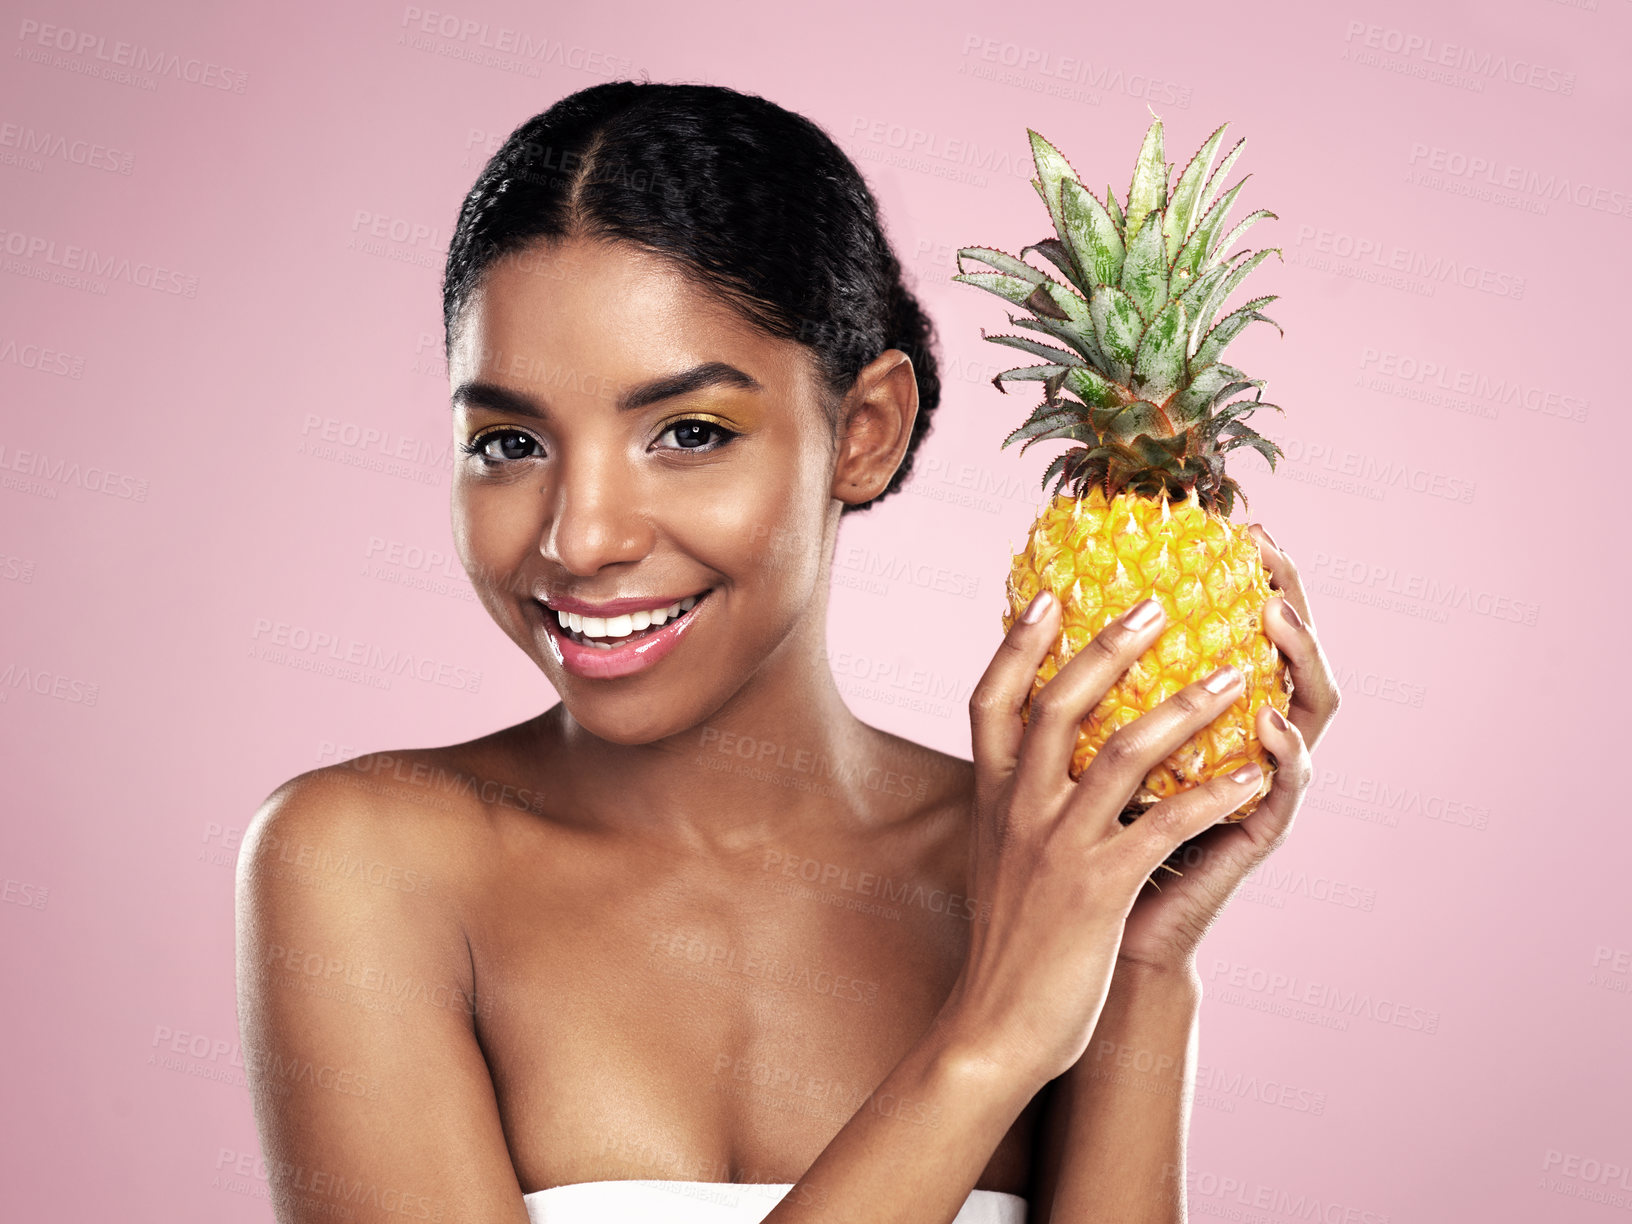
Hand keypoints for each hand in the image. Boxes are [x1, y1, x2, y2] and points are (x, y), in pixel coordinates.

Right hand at [934, 589, 1277, 1089]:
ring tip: (1230, 674)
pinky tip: (1254, 773)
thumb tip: (1028, 760)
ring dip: (1184, 707)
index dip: (1016, 643)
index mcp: (991, 796)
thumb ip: (1011, 802)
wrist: (995, 1026)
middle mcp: (1018, 808)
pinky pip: (1166, 825)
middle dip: (1108, 646)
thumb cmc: (1007, 941)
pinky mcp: (1099, 887)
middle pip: (1058, 702)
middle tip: (1156, 605)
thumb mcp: (993, 854)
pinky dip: (1214, 793)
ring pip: (1122, 752)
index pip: (991, 698)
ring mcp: (1057, 845)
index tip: (1047, 596)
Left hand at [1115, 523, 1342, 975]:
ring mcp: (1256, 786)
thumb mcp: (1074, 745)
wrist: (1091, 936)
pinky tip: (1266, 726)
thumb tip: (1025, 597)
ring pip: (1308, 711)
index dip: (1246, 576)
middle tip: (1267, 554)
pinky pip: (1283, 791)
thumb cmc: (1081, 835)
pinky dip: (1282, 755)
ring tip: (1274, 619)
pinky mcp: (1254, 837)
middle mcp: (1239, 741)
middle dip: (1289, 596)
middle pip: (1290, 654)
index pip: (1241, 630)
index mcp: (1205, 715)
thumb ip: (1078, 679)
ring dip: (1297, 660)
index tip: (1237, 523)